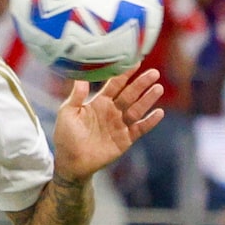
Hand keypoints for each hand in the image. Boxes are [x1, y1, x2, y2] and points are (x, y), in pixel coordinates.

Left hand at [49, 64, 166, 183]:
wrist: (71, 163)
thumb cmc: (66, 137)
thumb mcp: (67, 113)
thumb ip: (76, 96)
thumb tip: (81, 77)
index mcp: (100, 102)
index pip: (115, 84)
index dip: (125, 73)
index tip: (135, 62)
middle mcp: (112, 111)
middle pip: (130, 94)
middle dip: (141, 83)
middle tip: (153, 73)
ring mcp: (120, 124)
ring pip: (137, 109)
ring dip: (148, 99)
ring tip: (158, 88)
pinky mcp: (125, 139)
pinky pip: (140, 128)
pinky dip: (150, 121)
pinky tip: (159, 113)